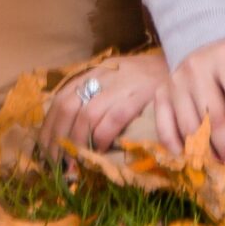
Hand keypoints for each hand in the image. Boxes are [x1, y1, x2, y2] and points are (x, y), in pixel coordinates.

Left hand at [39, 50, 169, 157]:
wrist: (178, 62)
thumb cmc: (144, 77)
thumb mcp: (114, 79)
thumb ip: (95, 95)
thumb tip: (70, 128)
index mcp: (93, 73)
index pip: (60, 100)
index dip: (50, 127)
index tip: (46, 151)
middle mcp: (102, 77)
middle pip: (68, 107)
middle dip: (59, 139)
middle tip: (58, 163)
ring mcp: (119, 86)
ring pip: (87, 115)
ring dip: (78, 143)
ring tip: (76, 163)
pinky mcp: (138, 96)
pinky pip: (113, 118)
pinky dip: (103, 136)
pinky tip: (102, 150)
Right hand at [156, 26, 224, 165]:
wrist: (202, 46)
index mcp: (224, 55)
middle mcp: (196, 67)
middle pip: (213, 114)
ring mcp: (175, 82)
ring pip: (190, 126)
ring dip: (207, 151)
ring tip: (224, 163)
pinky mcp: (161, 96)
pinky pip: (164, 127)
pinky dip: (177, 146)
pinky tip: (192, 156)